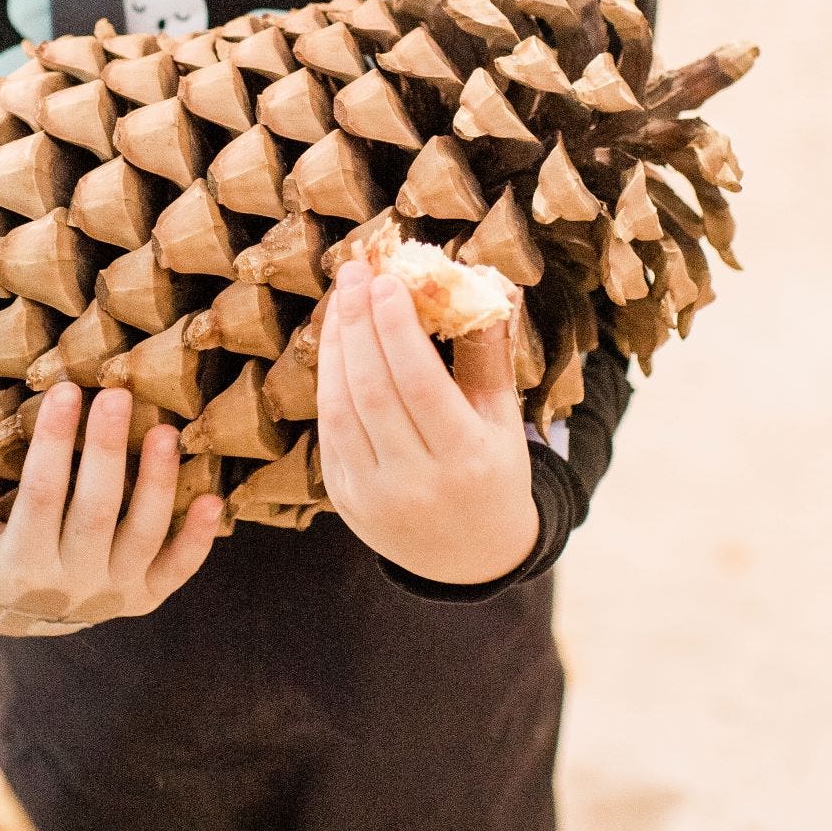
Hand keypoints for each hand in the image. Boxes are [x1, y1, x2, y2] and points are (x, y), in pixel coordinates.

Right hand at [0, 384, 224, 636]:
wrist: (22, 615)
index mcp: (19, 567)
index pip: (40, 496)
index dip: (51, 443)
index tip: (63, 392)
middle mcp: (71, 585)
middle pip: (94, 511)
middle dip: (105, 451)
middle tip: (114, 395)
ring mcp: (113, 593)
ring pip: (141, 535)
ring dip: (157, 483)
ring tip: (164, 430)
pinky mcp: (146, 595)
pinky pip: (177, 569)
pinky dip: (197, 538)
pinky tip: (212, 498)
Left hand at [316, 260, 537, 585]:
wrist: (470, 558)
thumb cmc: (493, 474)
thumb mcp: (505, 421)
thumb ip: (490, 356)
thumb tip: (487, 284)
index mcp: (467, 461)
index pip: (421, 384)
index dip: (397, 329)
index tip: (386, 279)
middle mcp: (417, 483)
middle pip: (374, 391)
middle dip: (359, 324)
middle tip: (354, 271)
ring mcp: (374, 495)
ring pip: (341, 408)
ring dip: (335, 347)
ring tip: (340, 298)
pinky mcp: (344, 498)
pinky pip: (329, 429)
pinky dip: (327, 380)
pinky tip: (334, 342)